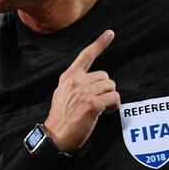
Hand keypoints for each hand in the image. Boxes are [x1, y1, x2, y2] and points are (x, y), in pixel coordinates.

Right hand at [43, 30, 118, 151]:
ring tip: (100, 109)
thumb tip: (92, 82)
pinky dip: (113, 106)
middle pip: (106, 76)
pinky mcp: (92, 103)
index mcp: (69, 77)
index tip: (110, 33)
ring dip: (110, 99)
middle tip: (98, 103)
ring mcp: (84, 91)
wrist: (55, 136)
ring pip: (111, 87)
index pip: (86, 55)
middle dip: (106, 90)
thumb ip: (75, 84)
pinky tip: (104, 113)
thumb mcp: (62, 94)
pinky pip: (114, 98)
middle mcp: (76, 81)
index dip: (100, 43)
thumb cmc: (61, 118)